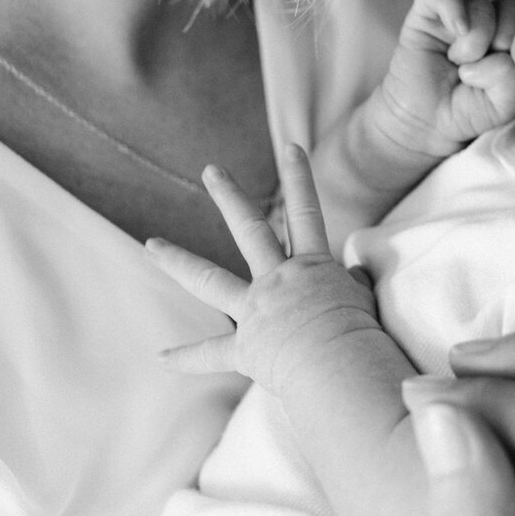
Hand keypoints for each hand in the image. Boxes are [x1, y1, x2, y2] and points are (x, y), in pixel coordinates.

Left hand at [146, 143, 383, 393]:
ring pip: (209, 279)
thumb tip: (350, 277)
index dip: (300, 177)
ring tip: (150, 244)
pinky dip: (185, 357)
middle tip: (211, 169)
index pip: (306, 212)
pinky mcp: (244, 349)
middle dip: (230, 196)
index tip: (291, 147)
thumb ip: (352, 282)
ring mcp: (255, 312)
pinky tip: (159, 356)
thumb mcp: (364, 298)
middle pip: (250, 230)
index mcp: (312, 267)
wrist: (339, 368)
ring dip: (177, 260)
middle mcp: (277, 281)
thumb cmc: (363, 336)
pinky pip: (210, 354)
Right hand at [366, 0, 514, 159]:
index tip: (513, 71)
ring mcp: (457, 15)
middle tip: (486, 68)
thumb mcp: (503, 105)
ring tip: (462, 66)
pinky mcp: (426, 14)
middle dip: (504, 40)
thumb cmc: (469, 112)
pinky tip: (456, 31)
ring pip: (480, 4)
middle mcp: (488, 21)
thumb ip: (511, 80)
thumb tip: (494, 54)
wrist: (425, 124)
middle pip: (512, 6)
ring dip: (474, 40)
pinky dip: (450, 6)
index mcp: (513, 37)